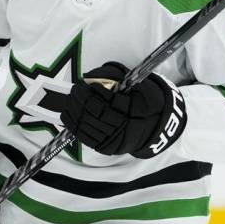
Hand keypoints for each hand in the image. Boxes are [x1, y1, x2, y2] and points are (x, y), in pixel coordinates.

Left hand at [61, 62, 186, 158]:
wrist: (157, 127)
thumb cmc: (146, 102)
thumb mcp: (138, 84)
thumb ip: (114, 76)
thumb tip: (89, 76)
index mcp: (136, 108)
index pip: (108, 99)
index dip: (93, 91)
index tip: (84, 83)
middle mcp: (126, 126)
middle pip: (96, 112)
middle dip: (81, 99)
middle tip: (75, 89)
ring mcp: (116, 139)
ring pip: (89, 125)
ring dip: (75, 111)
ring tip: (70, 99)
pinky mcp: (107, 147)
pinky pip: (85, 137)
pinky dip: (73, 125)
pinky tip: (67, 114)